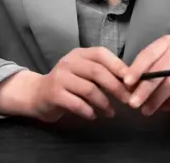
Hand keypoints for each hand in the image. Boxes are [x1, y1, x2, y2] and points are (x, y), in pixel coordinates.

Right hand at [0, 47, 130, 121]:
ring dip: (104, 103)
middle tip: (128, 101)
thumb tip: (130, 81)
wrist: (37, 95)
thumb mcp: (83, 73)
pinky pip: (76, 103)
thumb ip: (102, 73)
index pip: (101, 54)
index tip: (132, 81)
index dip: (118, 66)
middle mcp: (69, 62)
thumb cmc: (67, 84)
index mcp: (79, 54)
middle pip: (97, 72)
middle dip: (116, 88)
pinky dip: (88, 111)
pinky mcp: (53, 94)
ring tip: (111, 113)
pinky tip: (93, 116)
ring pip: (89, 89)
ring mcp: (60, 77)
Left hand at [123, 35, 169, 115]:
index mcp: (166, 42)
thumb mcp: (158, 64)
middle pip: (159, 70)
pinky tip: (163, 108)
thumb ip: (144, 72)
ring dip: (156, 99)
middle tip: (133, 103)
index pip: (149, 54)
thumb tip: (129, 87)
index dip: (137, 69)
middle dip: (144, 89)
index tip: (127, 83)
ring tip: (146, 110)